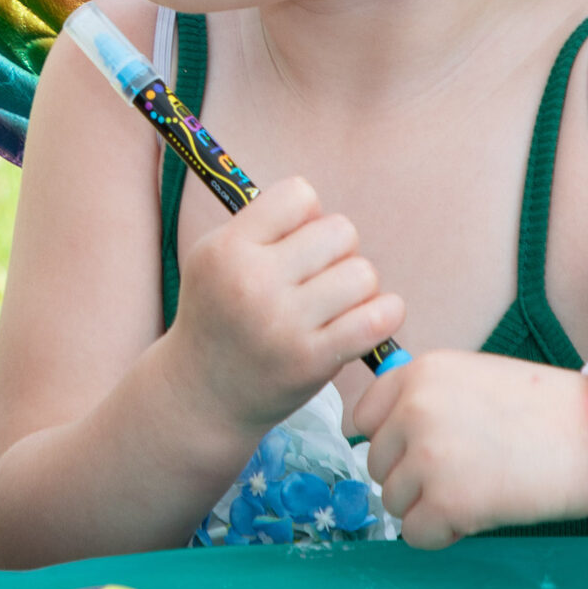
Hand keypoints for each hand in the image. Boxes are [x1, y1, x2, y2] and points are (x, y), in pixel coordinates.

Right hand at [166, 177, 405, 433]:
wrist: (203, 393)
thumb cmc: (219, 315)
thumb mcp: (215, 259)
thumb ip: (262, 227)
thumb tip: (320, 208)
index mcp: (228, 250)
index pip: (299, 195)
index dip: (306, 215)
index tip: (293, 242)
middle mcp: (254, 283)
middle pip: (340, 231)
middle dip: (337, 250)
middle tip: (318, 277)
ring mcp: (284, 324)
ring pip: (363, 274)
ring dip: (358, 287)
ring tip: (334, 303)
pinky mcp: (313, 360)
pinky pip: (377, 318)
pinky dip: (384, 314)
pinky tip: (365, 320)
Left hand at [350, 352, 587, 546]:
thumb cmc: (544, 410)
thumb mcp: (471, 378)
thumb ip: (422, 399)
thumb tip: (374, 434)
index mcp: (419, 373)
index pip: (362, 418)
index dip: (391, 442)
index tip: (418, 452)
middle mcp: (413, 409)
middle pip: (377, 463)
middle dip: (411, 477)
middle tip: (461, 476)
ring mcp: (428, 456)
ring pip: (393, 500)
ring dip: (427, 506)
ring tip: (475, 492)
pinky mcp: (448, 502)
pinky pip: (414, 534)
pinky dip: (440, 535)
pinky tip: (475, 518)